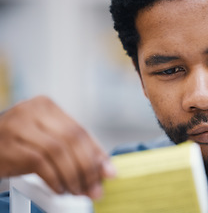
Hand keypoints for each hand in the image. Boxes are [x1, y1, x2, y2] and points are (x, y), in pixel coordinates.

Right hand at [0, 96, 115, 198]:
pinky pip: (40, 163)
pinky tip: (59, 188)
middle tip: (94, 188)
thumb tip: (104, 169)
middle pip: (72, 139)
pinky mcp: (8, 145)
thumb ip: (74, 150)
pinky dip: (54, 179)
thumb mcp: (47, 140)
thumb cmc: (18, 144)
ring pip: (58, 151)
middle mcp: (33, 111)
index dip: (97, 154)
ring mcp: (18, 126)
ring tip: (77, 190)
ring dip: (72, 176)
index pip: (80, 130)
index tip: (108, 172)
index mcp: (47, 106)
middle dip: (88, 167)